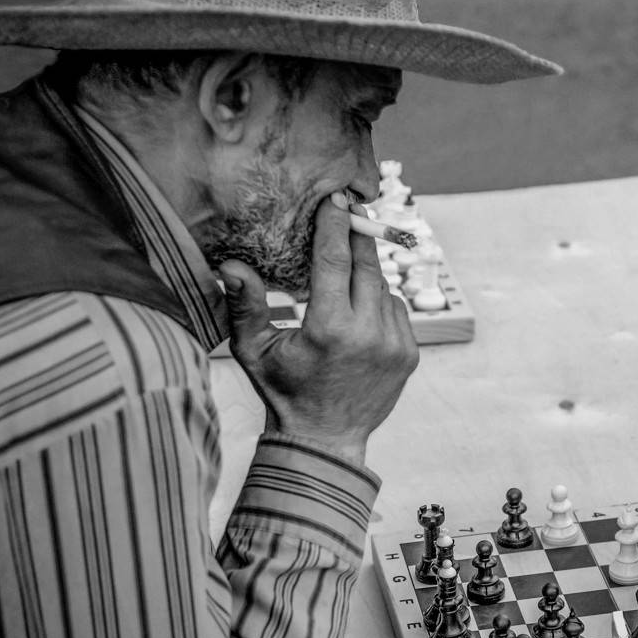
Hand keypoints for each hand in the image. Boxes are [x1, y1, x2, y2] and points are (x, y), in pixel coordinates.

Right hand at [219, 194, 418, 465]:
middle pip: (366, 266)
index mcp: (330, 328)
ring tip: (346, 262)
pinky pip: (396, 310)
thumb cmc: (282, 392)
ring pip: (383, 287)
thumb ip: (244, 305)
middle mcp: (369, 333)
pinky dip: (379, 300)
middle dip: (357, 235)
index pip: (335, 260)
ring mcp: (395, 344)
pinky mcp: (409, 354)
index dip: (335, 224)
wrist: (325, 441)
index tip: (336, 197)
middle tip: (349, 207)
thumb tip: (229, 263)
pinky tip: (359, 304)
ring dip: (366, 272)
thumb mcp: (254, 351)